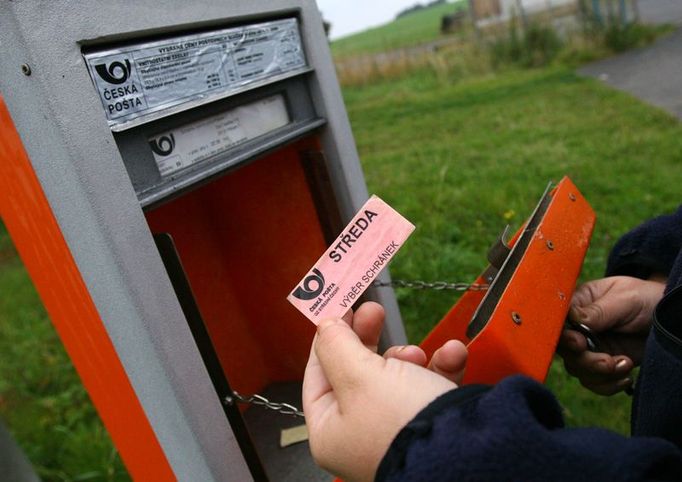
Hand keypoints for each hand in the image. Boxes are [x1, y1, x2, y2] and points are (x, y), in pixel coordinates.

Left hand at [303, 302, 465, 481]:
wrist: (470, 450)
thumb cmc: (403, 422)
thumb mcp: (359, 375)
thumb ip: (336, 345)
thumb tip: (325, 326)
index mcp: (331, 431)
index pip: (318, 374)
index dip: (329, 338)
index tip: (340, 309)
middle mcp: (360, 434)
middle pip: (356, 372)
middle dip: (369, 339)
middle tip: (374, 311)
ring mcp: (396, 430)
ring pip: (396, 377)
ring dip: (409, 355)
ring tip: (418, 355)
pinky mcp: (430, 424)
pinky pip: (430, 387)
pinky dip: (440, 367)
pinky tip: (451, 355)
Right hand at [558, 276, 664, 394]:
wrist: (669, 318)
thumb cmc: (644, 299)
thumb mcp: (624, 299)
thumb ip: (598, 311)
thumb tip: (571, 318)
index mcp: (577, 305)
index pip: (557, 323)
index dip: (564, 337)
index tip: (580, 343)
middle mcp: (578, 328)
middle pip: (564, 351)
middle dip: (586, 361)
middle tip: (609, 361)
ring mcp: (589, 348)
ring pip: (577, 370)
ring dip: (601, 374)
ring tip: (626, 364)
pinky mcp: (603, 366)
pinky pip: (593, 383)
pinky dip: (608, 385)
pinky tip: (626, 376)